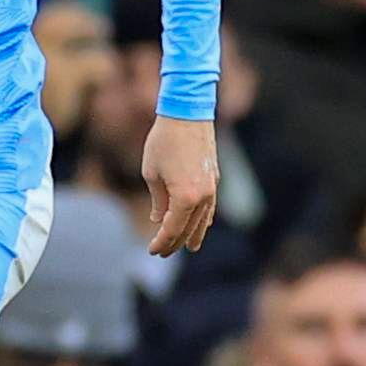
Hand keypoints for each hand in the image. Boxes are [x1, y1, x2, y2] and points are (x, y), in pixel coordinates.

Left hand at [140, 115, 217, 256]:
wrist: (188, 112)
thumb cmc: (164, 141)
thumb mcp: (152, 173)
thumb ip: (157, 200)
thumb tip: (159, 219)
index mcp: (184, 198)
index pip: (172, 229)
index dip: (162, 242)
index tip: (152, 250)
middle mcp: (202, 197)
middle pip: (188, 228)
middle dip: (175, 242)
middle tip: (163, 252)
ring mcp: (211, 187)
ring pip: (204, 220)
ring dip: (195, 234)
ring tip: (190, 247)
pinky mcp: (214, 177)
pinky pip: (210, 206)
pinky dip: (205, 218)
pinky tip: (203, 224)